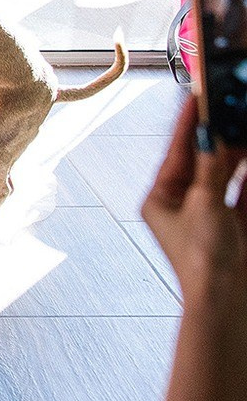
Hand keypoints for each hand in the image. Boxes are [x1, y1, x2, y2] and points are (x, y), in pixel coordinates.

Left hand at [142, 96, 246, 310]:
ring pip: (228, 173)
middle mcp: (184, 205)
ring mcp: (212, 215)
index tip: (199, 95)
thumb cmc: (203, 261)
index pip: (176, 151)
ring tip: (245, 122)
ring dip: (239, 150)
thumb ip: (212, 168)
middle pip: (203, 160)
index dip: (189, 123)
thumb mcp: (206, 205)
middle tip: (231, 106)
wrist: (229, 304)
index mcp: (161, 199)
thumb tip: (213, 135)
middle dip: (219, 134)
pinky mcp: (239, 226)